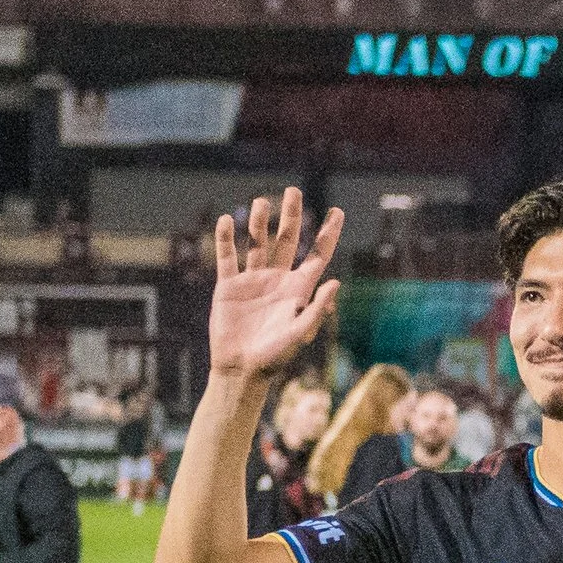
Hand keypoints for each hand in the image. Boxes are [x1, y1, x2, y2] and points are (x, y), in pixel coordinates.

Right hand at [208, 186, 344, 378]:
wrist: (240, 370)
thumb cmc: (274, 358)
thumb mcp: (299, 334)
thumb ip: (316, 309)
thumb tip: (336, 282)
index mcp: (298, 290)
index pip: (317, 255)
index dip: (328, 234)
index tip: (338, 212)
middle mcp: (277, 280)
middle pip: (287, 240)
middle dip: (291, 216)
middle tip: (294, 191)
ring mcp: (253, 281)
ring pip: (257, 243)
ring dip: (259, 222)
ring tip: (261, 202)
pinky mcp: (229, 286)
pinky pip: (227, 257)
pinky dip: (225, 238)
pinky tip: (226, 220)